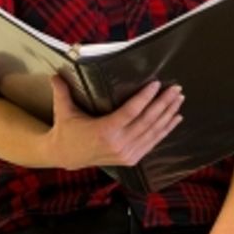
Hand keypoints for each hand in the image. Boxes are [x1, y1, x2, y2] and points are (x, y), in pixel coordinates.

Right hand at [46, 76, 182, 170]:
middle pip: (147, 121)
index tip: (156, 84)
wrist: (65, 156)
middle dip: (164, 103)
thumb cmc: (66, 130)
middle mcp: (118, 144)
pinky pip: (153, 142)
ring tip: (179, 99)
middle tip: (176, 89)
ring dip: (169, 115)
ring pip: (153, 132)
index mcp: (104, 131)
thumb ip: (61, 92)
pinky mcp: (131, 159)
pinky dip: (166, 130)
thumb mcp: (63, 110)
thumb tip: (54, 73)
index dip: (146, 97)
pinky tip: (176, 118)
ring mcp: (126, 153)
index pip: (131, 111)